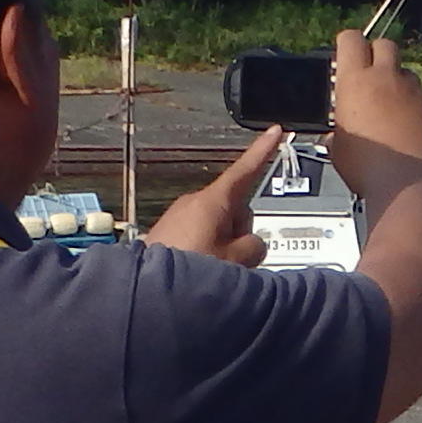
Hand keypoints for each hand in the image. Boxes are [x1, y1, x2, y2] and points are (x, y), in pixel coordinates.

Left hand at [151, 126, 283, 265]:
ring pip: (219, 228)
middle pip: (236, 211)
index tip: (276, 131)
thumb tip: (251, 245)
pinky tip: (196, 270)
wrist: (145, 291)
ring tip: (207, 269)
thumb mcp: (236, 261)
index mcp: (213, 202)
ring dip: (222, 247)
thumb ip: (254, 247)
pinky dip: (205, 252)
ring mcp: (180, 217)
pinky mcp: (169, 233)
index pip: (246, 170)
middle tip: (229, 261)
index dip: (264, 150)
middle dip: (240, 234)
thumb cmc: (187, 271)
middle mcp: (195, 203)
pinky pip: (200, 237)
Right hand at [325, 30, 421, 207]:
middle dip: (376, 54)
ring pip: (406, 74)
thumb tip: (339, 134)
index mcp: (357, 81)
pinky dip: (414, 108)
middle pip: (385, 45)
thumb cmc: (367, 169)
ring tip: (387, 110)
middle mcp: (388, 79)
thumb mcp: (338, 147)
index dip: (347, 43)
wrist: (407, 186)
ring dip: (397, 84)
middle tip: (369, 76)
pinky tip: (406, 130)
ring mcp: (415, 93)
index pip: (351, 39)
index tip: (345, 53)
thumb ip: (340, 128)